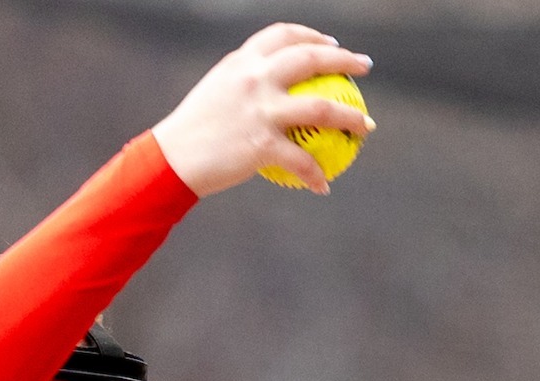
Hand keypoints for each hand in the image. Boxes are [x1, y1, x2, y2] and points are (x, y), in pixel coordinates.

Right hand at [151, 24, 374, 195]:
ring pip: (321, 108)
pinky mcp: (262, 144)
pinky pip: (302, 161)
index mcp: (243, 62)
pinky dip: (316, 175)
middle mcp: (254, 78)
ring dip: (351, 116)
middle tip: (365, 67)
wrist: (172, 159)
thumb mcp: (216, 92)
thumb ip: (244, 84)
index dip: (312, 36)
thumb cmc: (194, 131)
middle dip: (345, 60)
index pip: (284, 35)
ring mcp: (260, 110)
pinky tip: (324, 186)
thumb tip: (272, 88)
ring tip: (367, 126)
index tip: (331, 44)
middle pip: (311, 59)